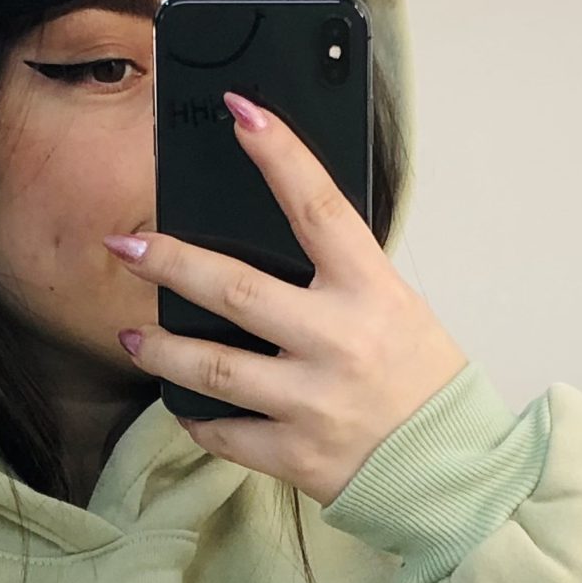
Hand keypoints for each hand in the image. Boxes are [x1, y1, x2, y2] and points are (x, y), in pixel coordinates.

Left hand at [102, 92, 469, 508]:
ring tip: (133, 335)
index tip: (241, 112)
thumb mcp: (394, 308)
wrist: (454, 469)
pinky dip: (195, 415)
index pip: (319, 207)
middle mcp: (339, 341)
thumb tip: (266, 241)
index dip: (280, 155)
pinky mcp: (295, 454)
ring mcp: (313, 400)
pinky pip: (222, 431)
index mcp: (371, 291)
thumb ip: (337, 278)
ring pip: (212, 367)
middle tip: (127, 245)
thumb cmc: (421, 380)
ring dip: (161, 348)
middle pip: (236, 289)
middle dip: (171, 263)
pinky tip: (180, 399)